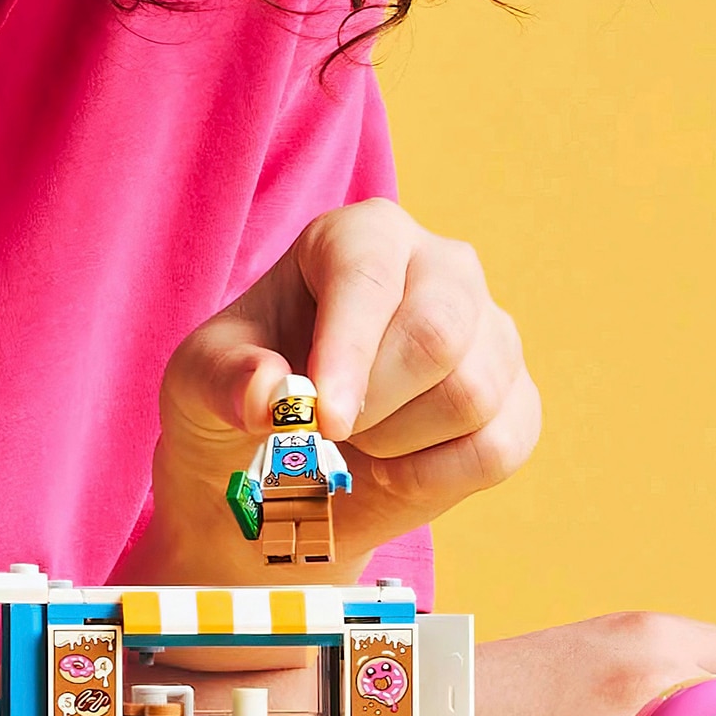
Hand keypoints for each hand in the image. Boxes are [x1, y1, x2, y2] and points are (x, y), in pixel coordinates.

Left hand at [139, 200, 540, 580]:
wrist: (278, 476)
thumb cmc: (238, 400)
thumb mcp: (198, 384)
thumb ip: (223, 379)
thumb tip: (269, 395)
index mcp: (361, 237)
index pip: (370, 278)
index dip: (348, 352)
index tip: (322, 418)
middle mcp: (441, 266)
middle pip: (438, 333)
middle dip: (375, 404)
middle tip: (327, 431)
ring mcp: (491, 333)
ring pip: (472, 394)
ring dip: (396, 444)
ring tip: (356, 438)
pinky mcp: (517, 400)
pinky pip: (499, 447)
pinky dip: (433, 478)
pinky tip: (394, 467)